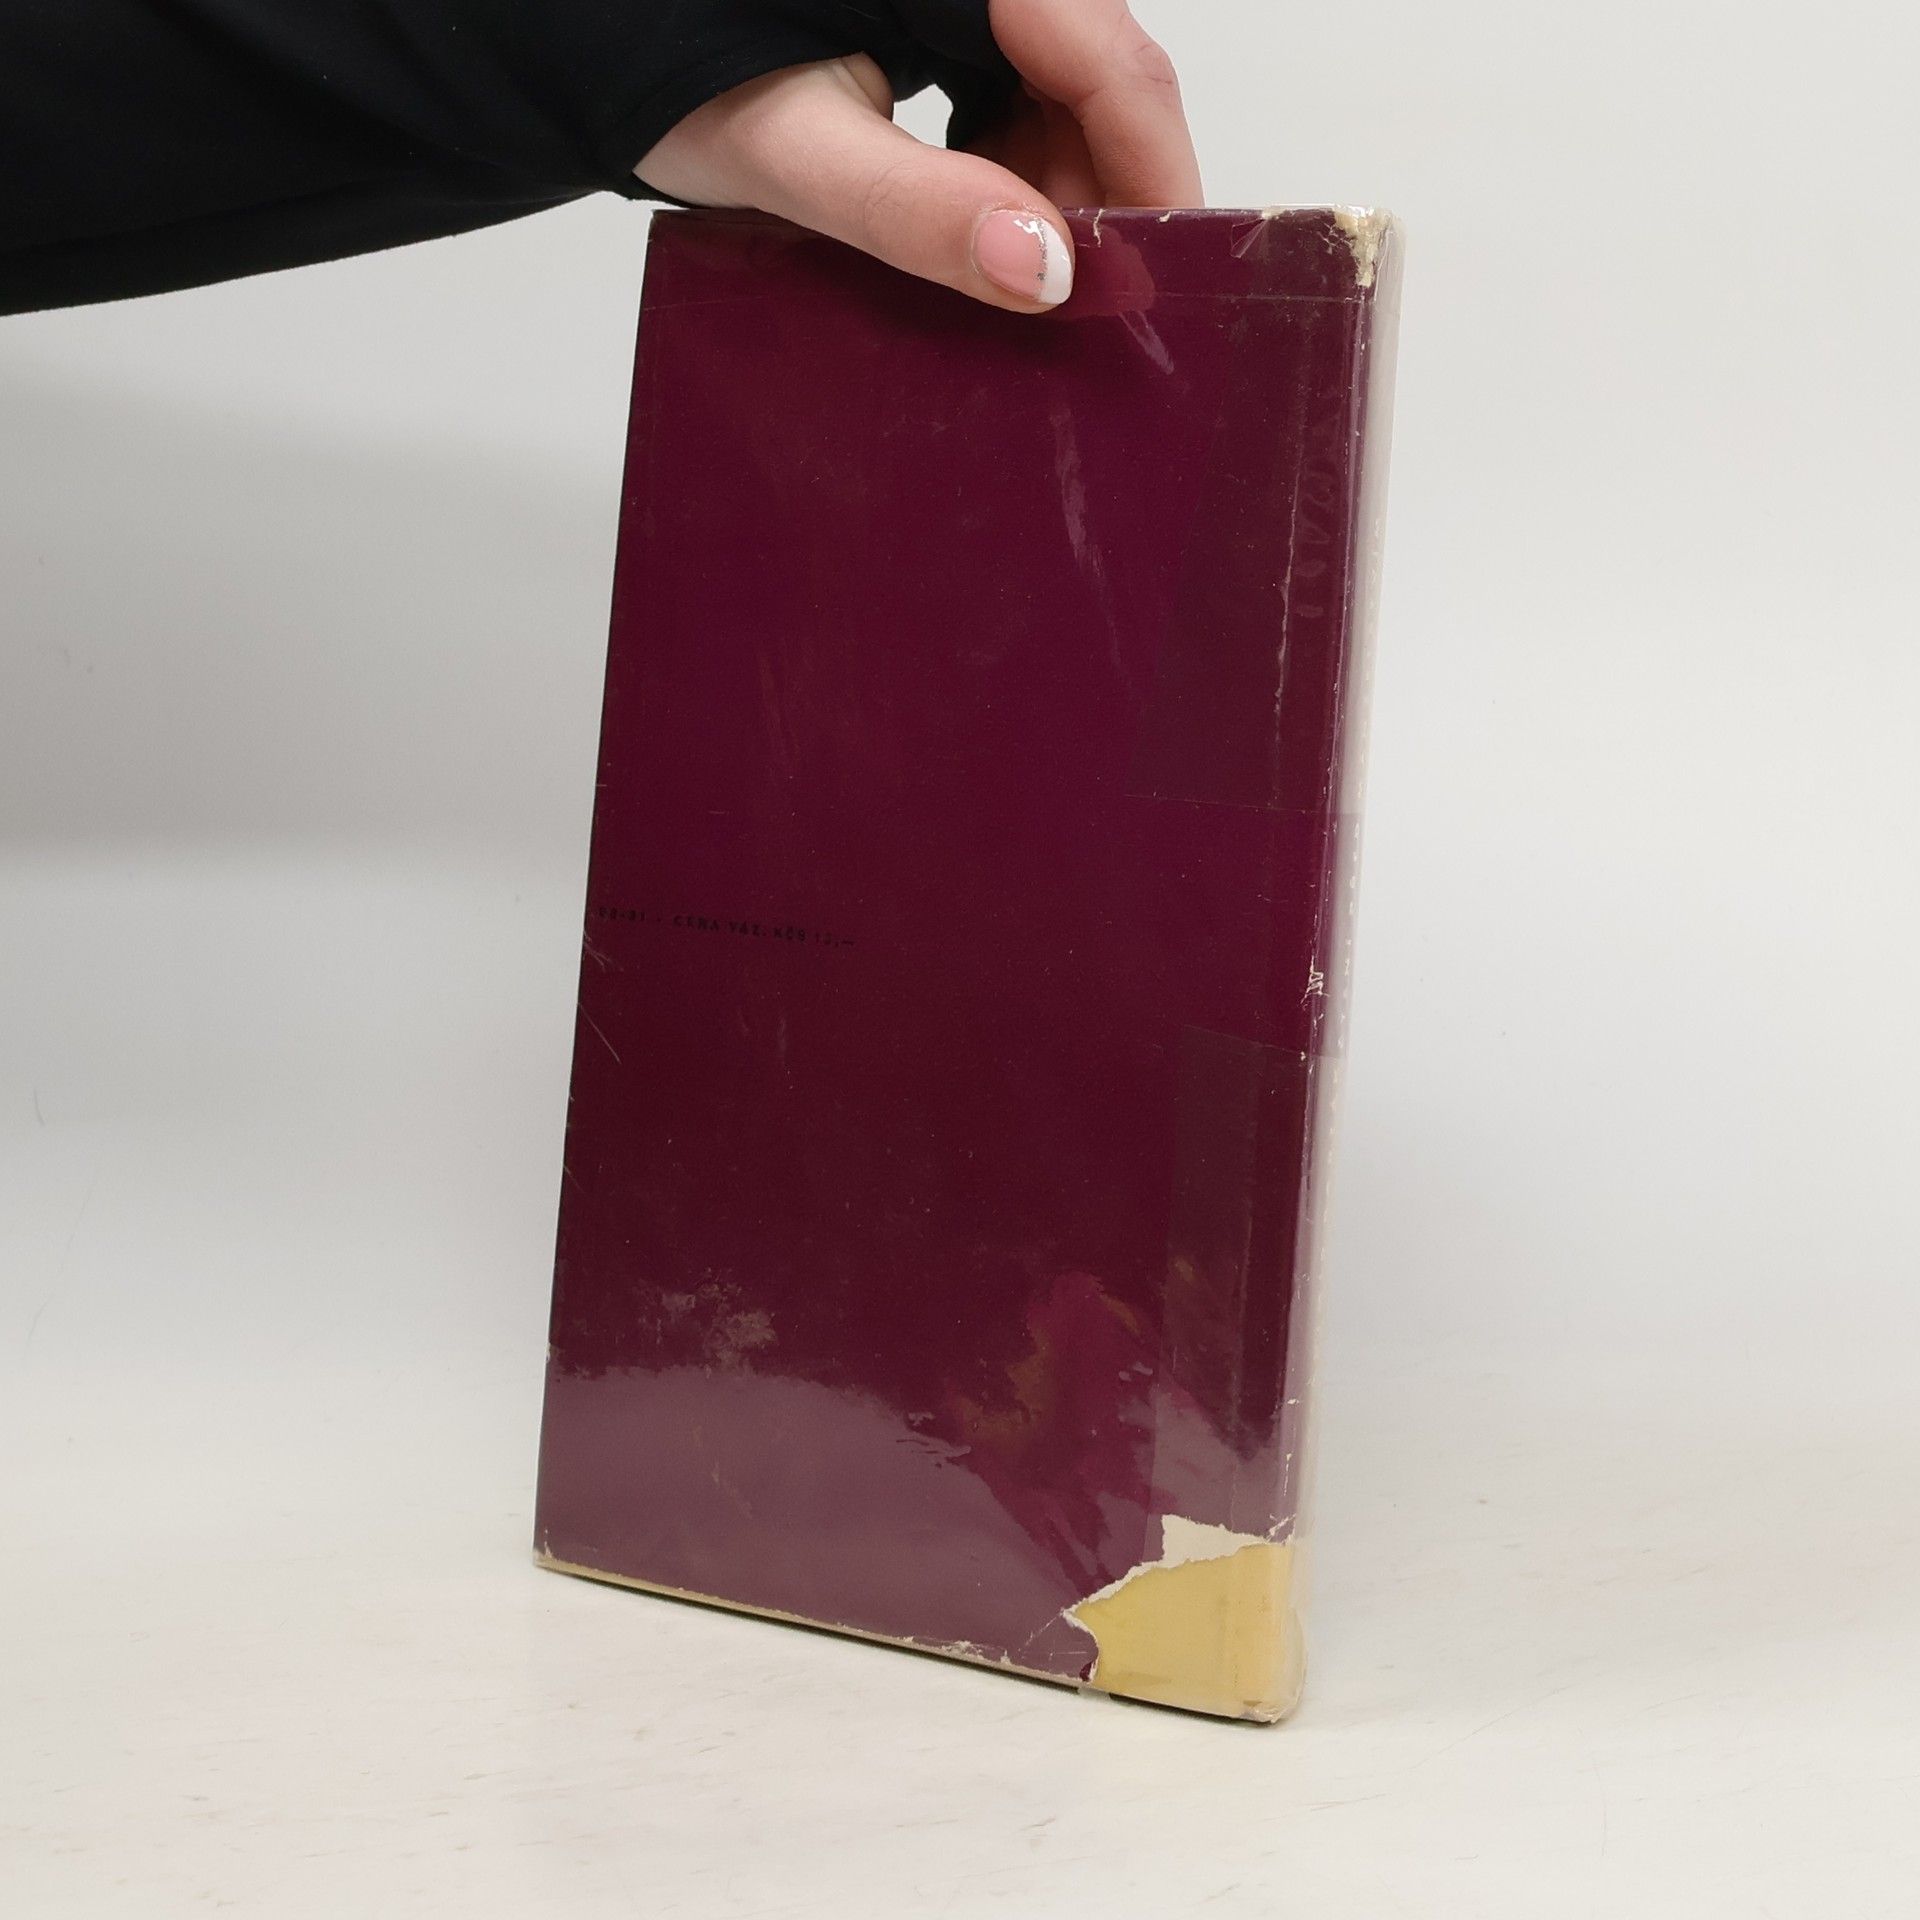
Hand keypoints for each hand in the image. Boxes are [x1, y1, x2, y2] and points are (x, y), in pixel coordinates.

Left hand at [635, 0, 1200, 313]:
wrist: (589, 44)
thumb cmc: (668, 78)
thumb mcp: (792, 155)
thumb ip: (916, 210)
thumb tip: (1048, 271)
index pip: (1109, 54)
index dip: (1155, 172)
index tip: (1166, 284)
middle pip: (1097, 72)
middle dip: (1102, 194)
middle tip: (1084, 311)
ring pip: (1062, 87)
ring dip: (1058, 190)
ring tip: (1017, 284)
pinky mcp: (937, 17)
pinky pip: (1014, 89)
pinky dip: (1012, 169)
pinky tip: (976, 229)